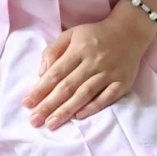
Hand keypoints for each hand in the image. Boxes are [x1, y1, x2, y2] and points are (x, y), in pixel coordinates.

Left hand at [22, 3, 156, 129]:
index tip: (27, 104)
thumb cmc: (95, 35)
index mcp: (79, 48)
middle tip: (34, 120)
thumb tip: (41, 73)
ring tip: (51, 123)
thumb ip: (53, 50)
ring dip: (67, 110)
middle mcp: (94, 61)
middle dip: (49, 105)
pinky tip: (79, 116)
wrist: (129, 31)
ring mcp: (110, 73)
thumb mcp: (71, 34)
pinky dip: (94, 107)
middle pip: (68, 86)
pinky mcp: (123, 82)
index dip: (41, 89)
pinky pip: (107, 97)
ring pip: (85, 94)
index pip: (56, 72)